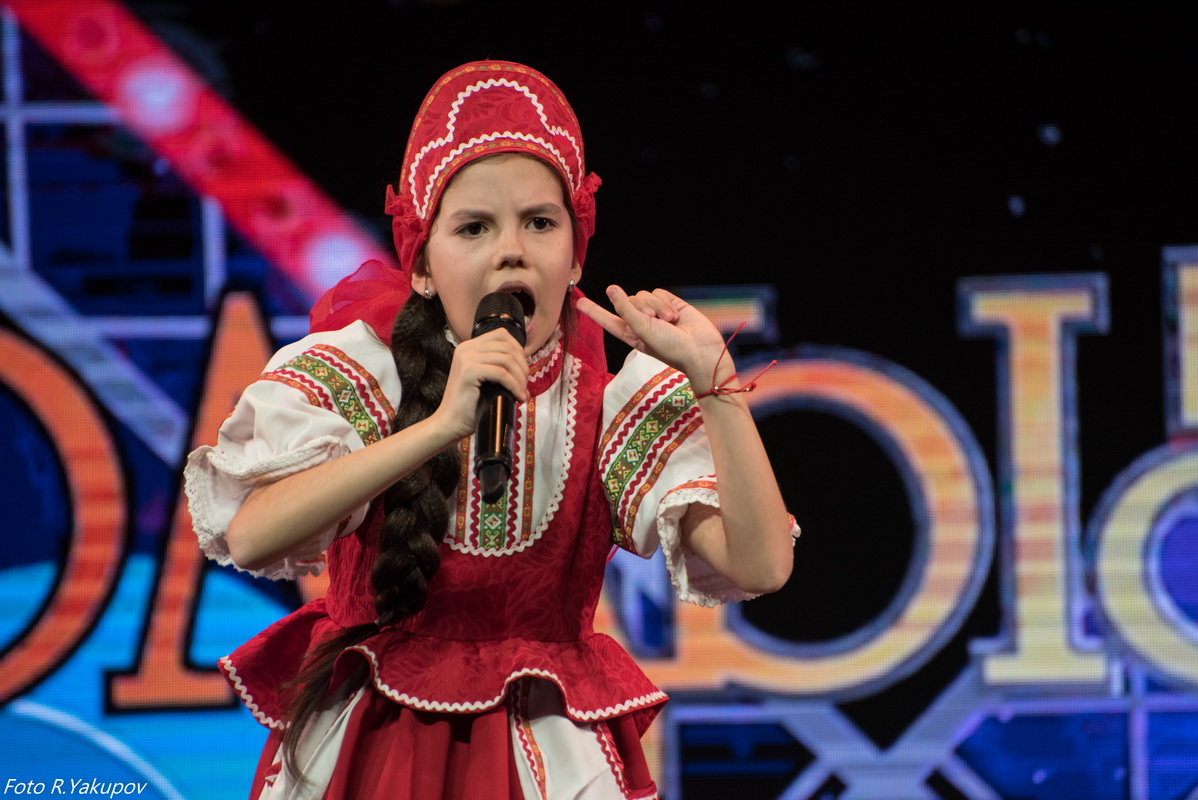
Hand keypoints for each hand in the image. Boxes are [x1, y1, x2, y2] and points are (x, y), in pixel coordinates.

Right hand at [429, 329, 528, 441]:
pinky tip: (517, 396)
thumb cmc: (470, 405)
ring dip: (520, 378)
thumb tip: (525, 368)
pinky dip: (514, 385)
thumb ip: (499, 367)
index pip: (502, 335)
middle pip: (508, 346)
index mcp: (469, 347)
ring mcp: (466, 358)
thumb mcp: (486, 379)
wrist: (451, 422)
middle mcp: (466, 348)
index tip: (523, 370)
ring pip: (507, 359)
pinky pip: (501, 373)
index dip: (519, 350)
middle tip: (524, 386)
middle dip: (522, 366)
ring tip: (521, 393)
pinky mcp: (469, 371)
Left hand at [577, 286, 731, 390]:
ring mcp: (655, 312)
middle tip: (655, 322)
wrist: (699, 349)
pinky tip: (676, 316)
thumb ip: (625, 309)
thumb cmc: (670, 348)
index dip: (593, 311)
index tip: (578, 302)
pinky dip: (666, 303)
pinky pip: (659, 293)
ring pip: (645, 295)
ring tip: (669, 322)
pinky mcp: (669, 304)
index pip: (607, 319)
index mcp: (629, 333)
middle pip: (628, 300)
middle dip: (641, 308)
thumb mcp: (642, 331)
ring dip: (656, 307)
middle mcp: (640, 322)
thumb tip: (611, 289)